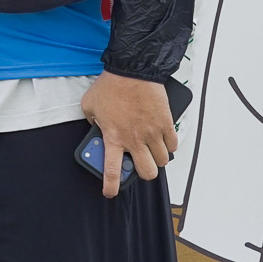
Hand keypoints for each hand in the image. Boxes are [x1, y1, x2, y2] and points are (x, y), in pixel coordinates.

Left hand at [80, 72, 177, 198]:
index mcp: (113, 137)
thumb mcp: (89, 105)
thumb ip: (92, 122)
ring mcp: (152, 132)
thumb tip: (97, 128)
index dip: (111, 186)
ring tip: (151, 149)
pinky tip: (162, 138)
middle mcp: (134, 139)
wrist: (133, 69)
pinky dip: (169, 144)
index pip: (111, 171)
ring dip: (157, 158)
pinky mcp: (166, 123)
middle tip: (140, 164)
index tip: (110, 192)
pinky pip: (173, 144)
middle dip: (144, 173)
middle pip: (147, 172)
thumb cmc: (111, 85)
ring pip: (162, 160)